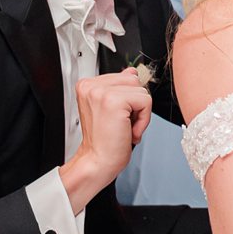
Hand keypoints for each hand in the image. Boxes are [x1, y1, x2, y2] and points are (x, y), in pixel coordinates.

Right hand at [59, 69, 153, 206]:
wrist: (97, 162)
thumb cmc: (104, 142)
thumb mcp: (112, 109)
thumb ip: (120, 88)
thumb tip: (132, 71)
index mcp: (87, 85)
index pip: (124, 76)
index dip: (129, 100)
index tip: (118, 118)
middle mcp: (91, 85)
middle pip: (134, 80)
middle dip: (136, 104)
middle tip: (122, 124)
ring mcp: (100, 91)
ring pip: (141, 89)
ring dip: (140, 113)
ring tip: (124, 127)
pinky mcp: (113, 100)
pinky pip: (145, 101)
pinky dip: (143, 120)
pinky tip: (129, 131)